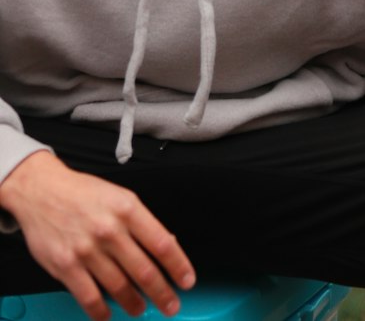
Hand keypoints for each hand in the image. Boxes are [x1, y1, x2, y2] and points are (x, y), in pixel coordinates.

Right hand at [0, 150, 195, 320]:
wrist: (42, 191)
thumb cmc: (83, 194)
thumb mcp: (119, 197)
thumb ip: (140, 222)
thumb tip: (166, 246)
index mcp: (127, 209)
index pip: (162, 243)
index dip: (178, 266)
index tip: (187, 281)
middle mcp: (110, 230)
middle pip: (144, 270)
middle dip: (162, 293)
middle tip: (171, 306)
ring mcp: (87, 250)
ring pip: (119, 287)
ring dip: (134, 303)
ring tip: (141, 309)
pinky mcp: (66, 266)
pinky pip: (89, 297)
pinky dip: (101, 311)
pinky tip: (107, 314)